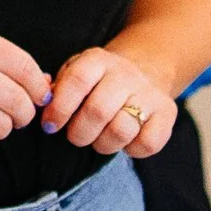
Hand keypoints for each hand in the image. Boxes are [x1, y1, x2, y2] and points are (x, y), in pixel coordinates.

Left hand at [41, 47, 174, 156]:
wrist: (144, 71)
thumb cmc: (97, 82)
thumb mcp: (75, 73)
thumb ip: (55, 87)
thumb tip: (43, 98)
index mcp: (98, 60)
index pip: (77, 80)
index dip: (60, 108)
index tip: (50, 125)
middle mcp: (125, 73)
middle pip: (98, 110)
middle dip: (79, 133)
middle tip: (76, 136)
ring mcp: (148, 93)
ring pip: (121, 130)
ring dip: (103, 144)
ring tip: (99, 139)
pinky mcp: (167, 113)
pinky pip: (147, 143)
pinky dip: (132, 150)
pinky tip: (125, 141)